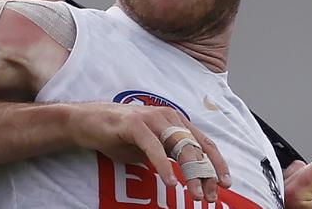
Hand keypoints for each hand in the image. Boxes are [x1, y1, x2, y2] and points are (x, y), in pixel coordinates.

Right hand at [65, 102, 230, 202]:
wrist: (86, 122)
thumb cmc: (117, 135)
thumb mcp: (148, 149)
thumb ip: (168, 156)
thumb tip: (187, 175)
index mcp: (174, 121)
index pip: (203, 142)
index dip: (216, 163)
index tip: (225, 183)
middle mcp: (167, 116)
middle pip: (195, 146)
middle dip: (206, 174)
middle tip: (211, 196)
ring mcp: (151, 118)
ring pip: (179, 146)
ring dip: (190, 173)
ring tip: (196, 194)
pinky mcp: (135, 124)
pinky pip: (154, 147)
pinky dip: (164, 165)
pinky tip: (170, 182)